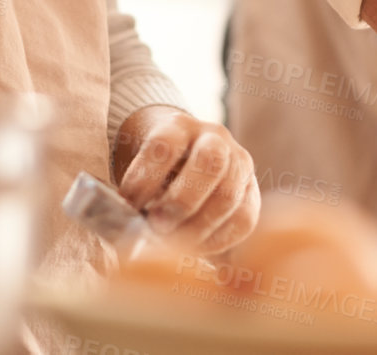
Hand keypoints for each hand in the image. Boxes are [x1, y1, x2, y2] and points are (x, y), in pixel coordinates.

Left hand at [112, 104, 259, 254]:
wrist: (185, 154)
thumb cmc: (154, 167)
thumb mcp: (139, 165)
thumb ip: (134, 192)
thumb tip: (125, 230)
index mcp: (179, 126)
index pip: (164, 146)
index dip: (145, 178)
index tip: (127, 204)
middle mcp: (215, 138)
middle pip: (210, 163)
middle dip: (182, 201)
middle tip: (157, 226)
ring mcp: (239, 162)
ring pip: (228, 195)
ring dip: (198, 227)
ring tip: (173, 244)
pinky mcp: (251, 191)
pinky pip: (244, 219)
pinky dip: (219, 240)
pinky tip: (196, 248)